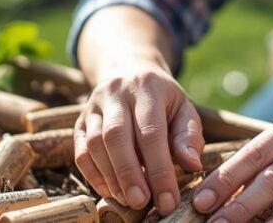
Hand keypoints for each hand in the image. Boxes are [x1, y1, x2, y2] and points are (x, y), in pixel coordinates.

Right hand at [74, 60, 204, 214]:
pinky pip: (81, 150)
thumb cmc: (163, 99)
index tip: (168, 200)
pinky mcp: (79, 120)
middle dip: (130, 175)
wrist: (130, 71)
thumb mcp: (184, 109)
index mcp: (147, 86)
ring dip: (112, 177)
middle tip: (143, 203)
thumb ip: (189, 136)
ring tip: (129, 200)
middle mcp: (116, 91)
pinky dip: (94, 175)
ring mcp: (93, 104)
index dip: (159, 169)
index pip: (151, 132)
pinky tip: (110, 191)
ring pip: (96, 143)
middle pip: (117, 136)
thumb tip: (193, 165)